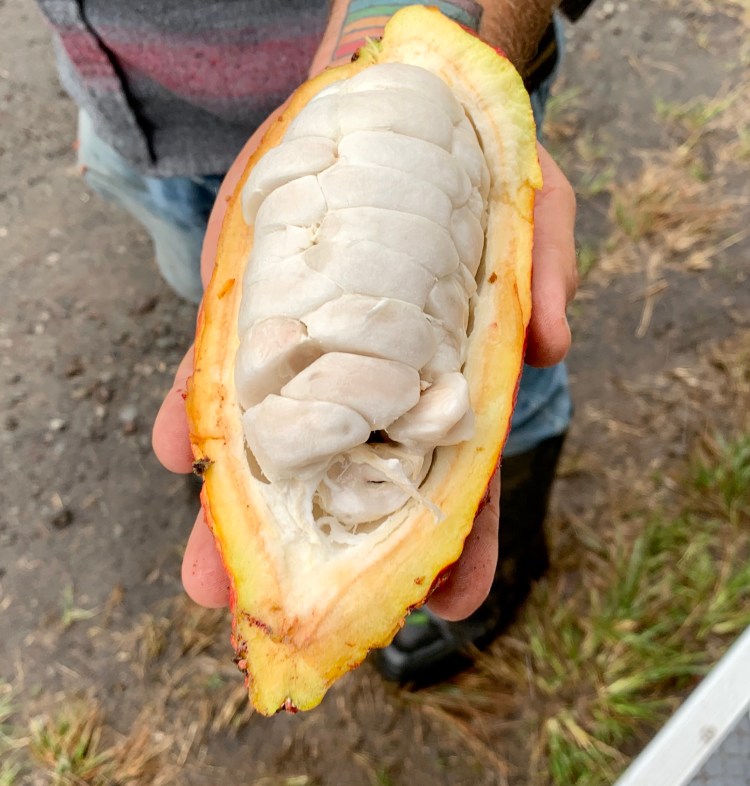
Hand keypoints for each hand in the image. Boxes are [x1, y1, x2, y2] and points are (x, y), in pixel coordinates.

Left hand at [152, 140, 577, 616]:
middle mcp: (375, 382)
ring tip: (213, 575)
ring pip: (274, 445)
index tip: (446, 603)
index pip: (457, 475)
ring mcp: (308, 353)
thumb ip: (546, 268)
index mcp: (446, 377)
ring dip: (244, 508)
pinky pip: (218, 372)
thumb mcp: (529, 205)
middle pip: (354, 481)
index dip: (456, 540)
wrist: (383, 104)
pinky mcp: (253, 314)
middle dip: (328, 551)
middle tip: (295, 618)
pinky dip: (193, 410)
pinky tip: (172, 447)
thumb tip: (551, 346)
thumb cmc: (468, 166)